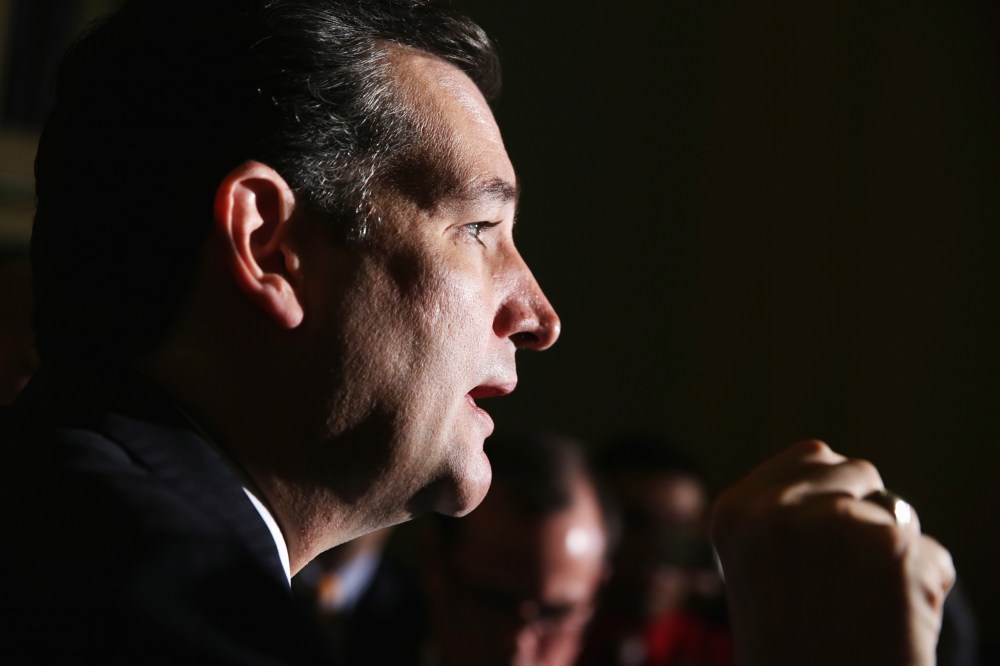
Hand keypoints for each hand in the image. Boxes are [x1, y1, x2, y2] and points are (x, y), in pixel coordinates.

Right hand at [711, 440, 954, 665]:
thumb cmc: (790, 652)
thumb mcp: (758, 571)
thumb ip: (784, 519)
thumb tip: (846, 474)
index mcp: (736, 511)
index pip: (812, 456)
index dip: (834, 496)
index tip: (831, 545)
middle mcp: (778, 508)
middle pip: (858, 471)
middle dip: (869, 513)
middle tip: (853, 579)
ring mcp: (835, 524)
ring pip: (900, 516)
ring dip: (896, 557)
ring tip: (866, 612)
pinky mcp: (894, 551)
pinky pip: (933, 556)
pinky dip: (926, 591)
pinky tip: (894, 628)